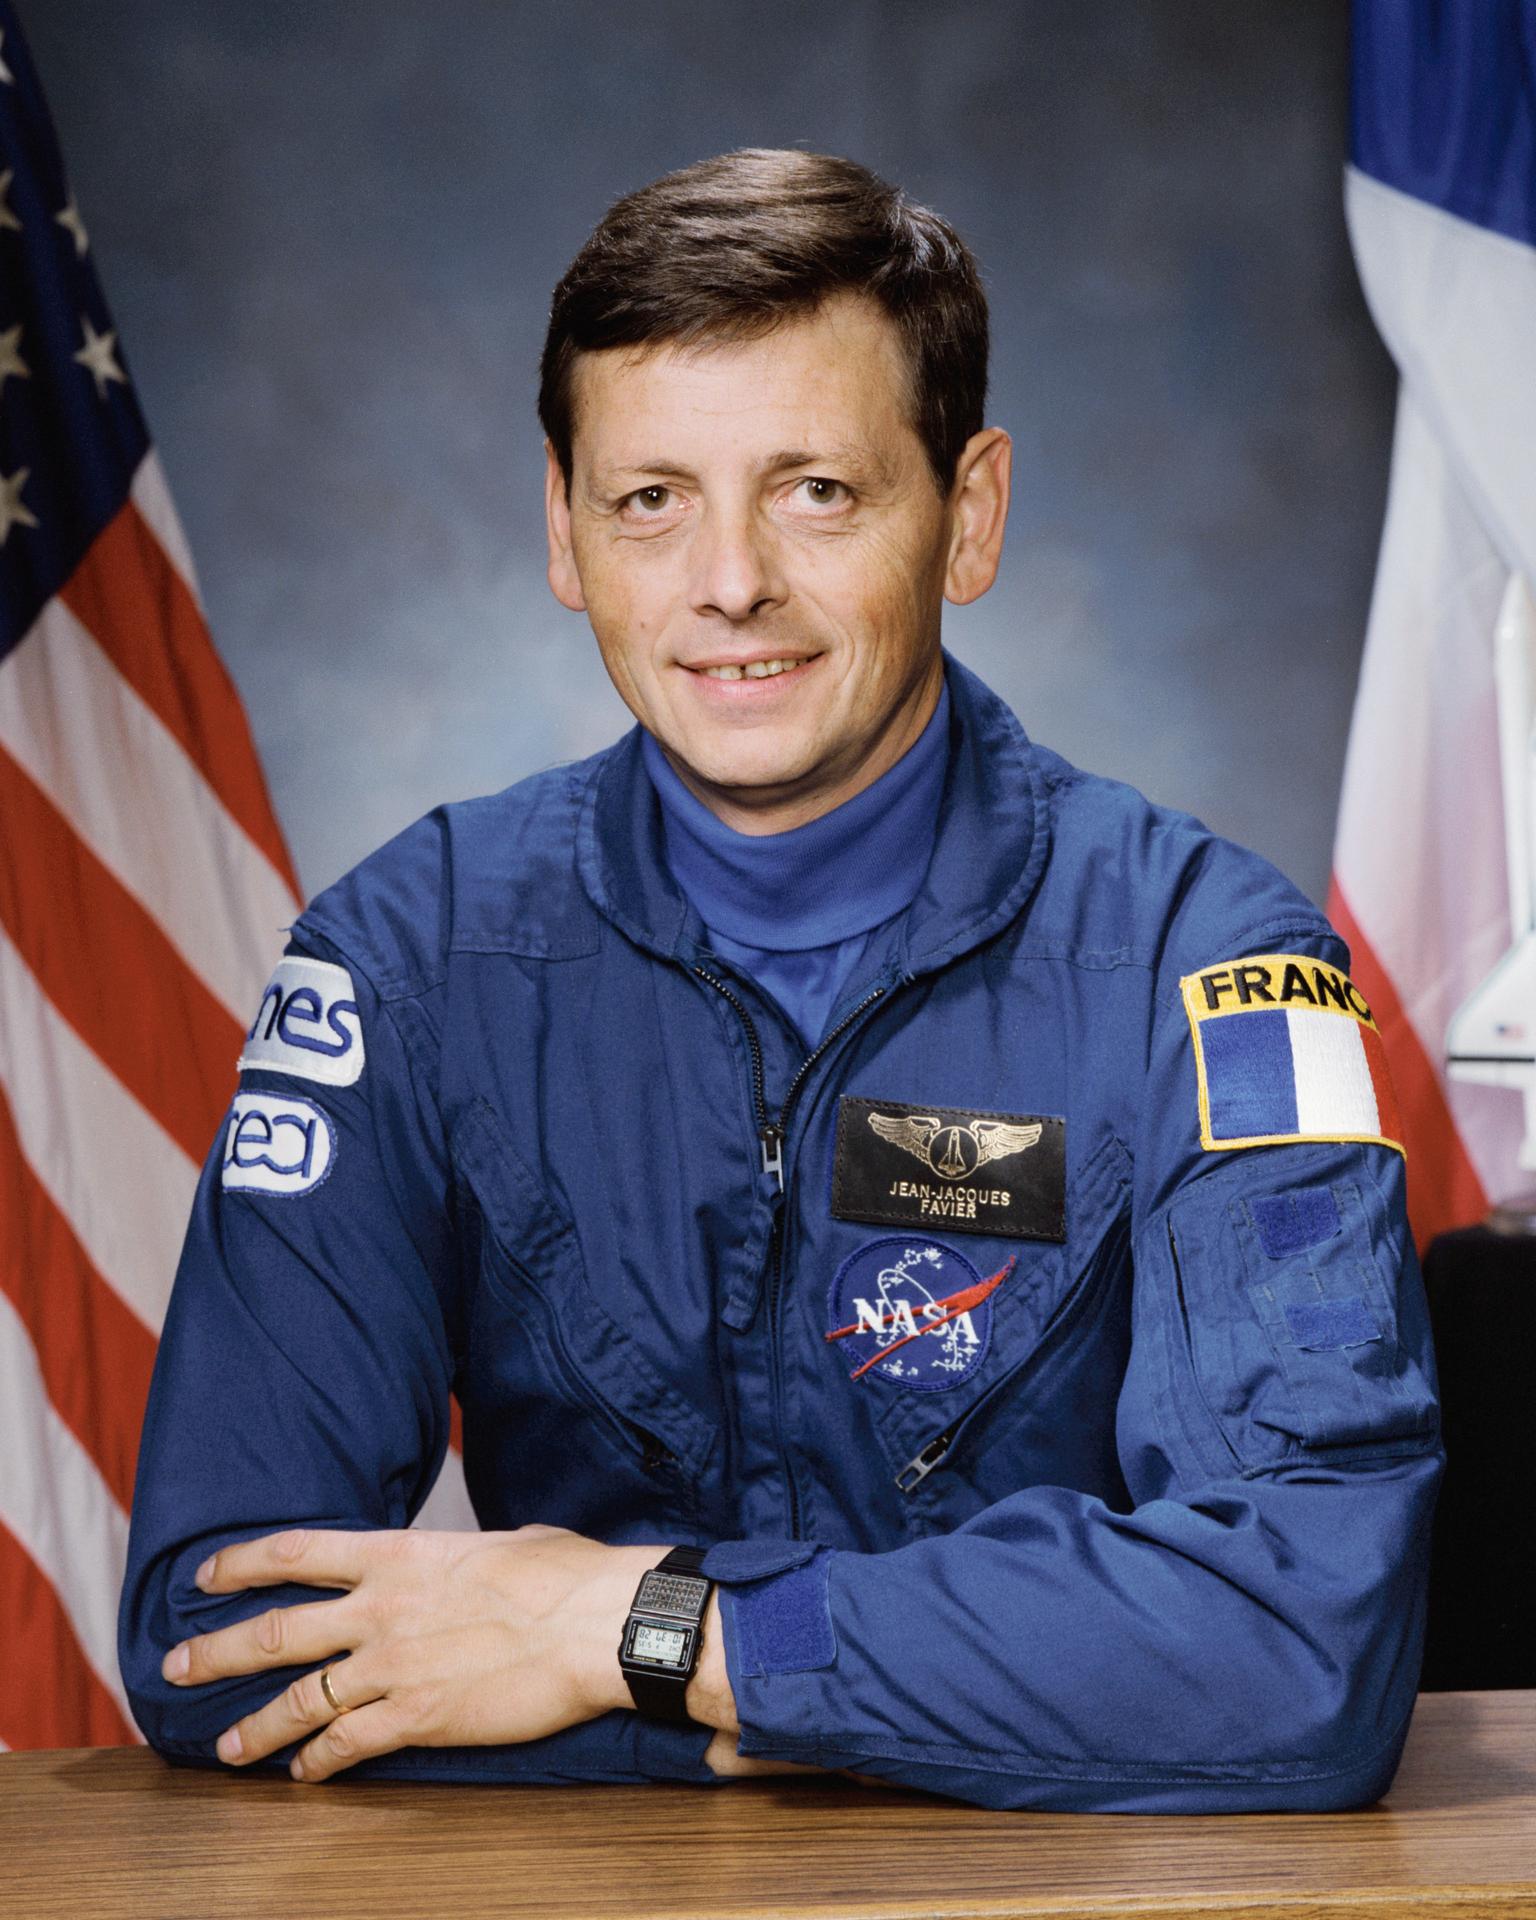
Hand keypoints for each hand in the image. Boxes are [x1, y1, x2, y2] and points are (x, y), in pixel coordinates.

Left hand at [161, 1523, 660, 1781]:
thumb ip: (458, 1560)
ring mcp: (393, 1668)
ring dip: (256, 1728)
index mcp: (400, 1555)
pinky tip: (305, 1774)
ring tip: (225, 1748)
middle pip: (275, 1631)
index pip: (298, 1552)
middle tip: (175, 1666)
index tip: (206, 1574)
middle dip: (215, 1652)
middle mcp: (381, 1610)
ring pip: (299, 1701)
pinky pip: (348, 1746)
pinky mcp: (417, 1718)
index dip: (242, 1562)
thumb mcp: (500, 1544)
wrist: (594, 1625)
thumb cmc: (564, 1575)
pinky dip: (318, 1763)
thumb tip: (463, 1562)